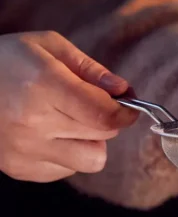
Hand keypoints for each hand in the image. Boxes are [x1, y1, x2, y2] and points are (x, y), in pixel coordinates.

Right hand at [0, 31, 136, 181]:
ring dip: (89, 142)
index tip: (127, 106)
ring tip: (66, 122)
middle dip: (106, 121)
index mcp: (43, 85)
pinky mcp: (20, 169)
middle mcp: (33, 122)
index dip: (125, 112)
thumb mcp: (46, 46)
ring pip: (91, 160)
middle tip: (87, 105)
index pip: (104, 115)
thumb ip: (89, 68)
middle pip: (102, 136)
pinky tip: (46, 133)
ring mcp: (25, 150)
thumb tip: (124, 90)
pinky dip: (67, 154)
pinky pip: (68, 170)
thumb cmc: (5, 61)